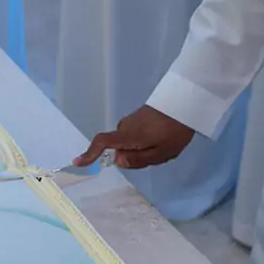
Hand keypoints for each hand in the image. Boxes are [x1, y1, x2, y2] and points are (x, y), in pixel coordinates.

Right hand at [74, 105, 195, 170]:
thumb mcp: (161, 153)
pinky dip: (144, 141)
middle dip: (133, 156)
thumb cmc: (174, 131)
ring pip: (128, 142)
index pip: (103, 143)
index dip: (90, 154)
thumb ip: (138, 159)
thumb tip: (117, 160)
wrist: (186, 102)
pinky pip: (134, 135)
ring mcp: (131, 120)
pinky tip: (163, 138)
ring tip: (165, 145)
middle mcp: (125, 126)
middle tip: (158, 154)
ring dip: (142, 148)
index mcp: (129, 135)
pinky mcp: (138, 117)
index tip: (78, 162)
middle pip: (118, 147)